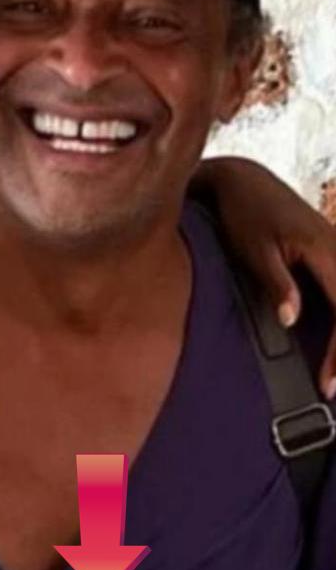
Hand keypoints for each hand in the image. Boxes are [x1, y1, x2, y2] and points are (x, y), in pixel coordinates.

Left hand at [195, 156, 335, 398]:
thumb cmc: (243, 213)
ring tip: (335, 376)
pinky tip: (334, 343)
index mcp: (327, 252)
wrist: (243, 178)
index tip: (327, 386)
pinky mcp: (333, 252)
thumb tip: (291, 321)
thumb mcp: (253, 248)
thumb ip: (276, 283)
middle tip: (332, 391)